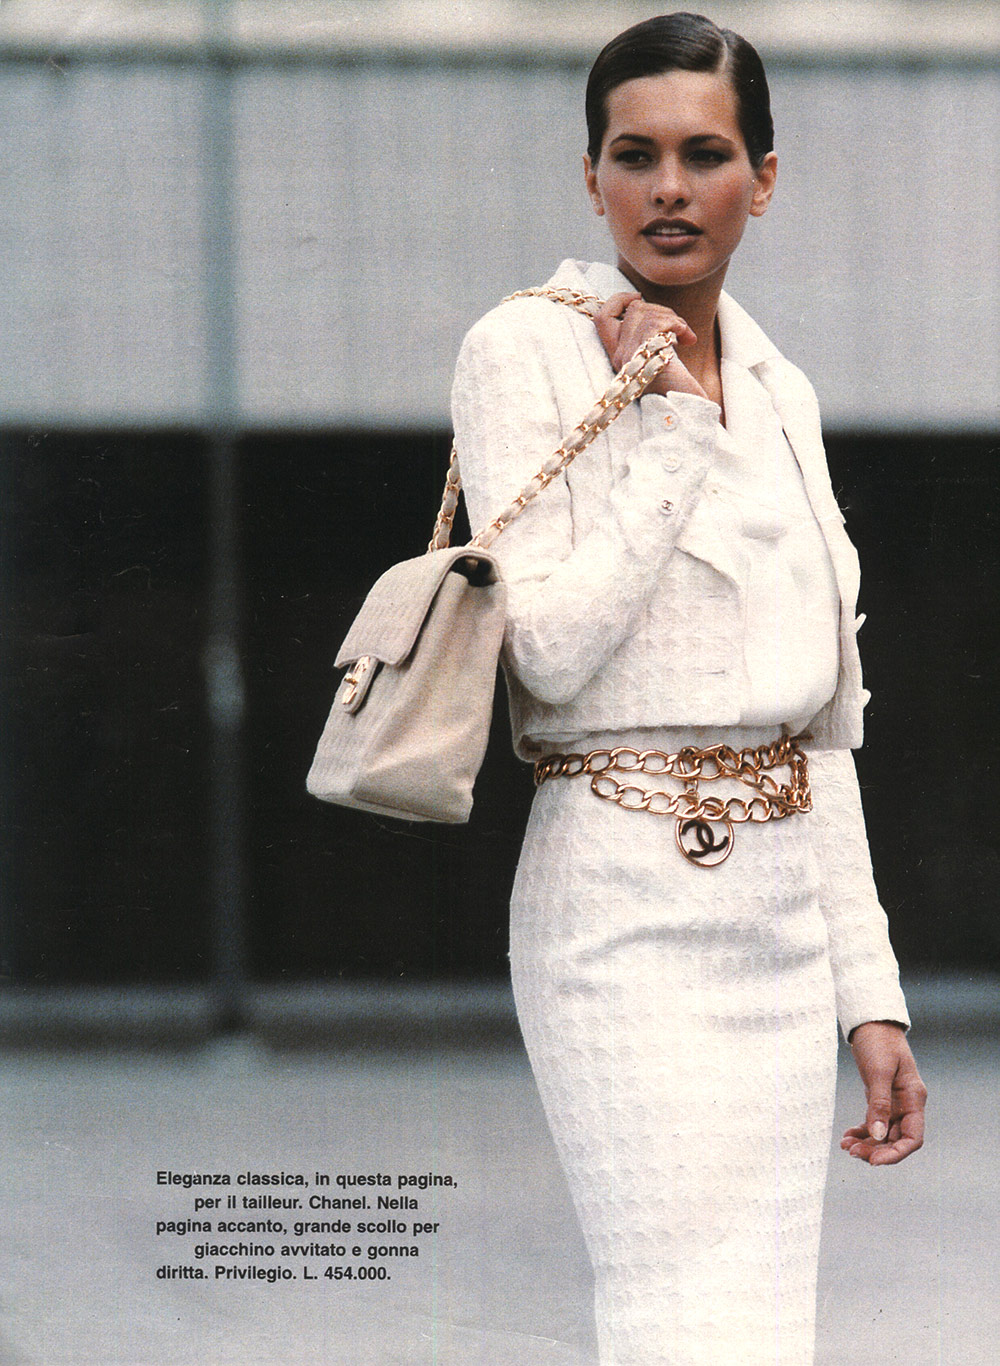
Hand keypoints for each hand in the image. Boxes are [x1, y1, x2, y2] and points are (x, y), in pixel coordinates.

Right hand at [593, 294, 707, 400]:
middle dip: (660, 309)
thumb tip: (647, 306)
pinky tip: (687, 340)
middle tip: (678, 328)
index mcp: (619, 358)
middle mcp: (619, 358)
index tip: (637, 298)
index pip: (602, 318)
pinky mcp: (642, 357)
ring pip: (645, 313)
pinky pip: (656, 324)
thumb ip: (651, 336)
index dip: (618, 300)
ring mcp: (629, 358)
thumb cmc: (679, 391)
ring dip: (672, 318)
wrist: (686, 416)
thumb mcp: (659, 360)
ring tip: (684, 337)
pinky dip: (677, 325)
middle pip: (633, 310)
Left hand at [841, 1021, 926, 1165]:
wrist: (872, 1023)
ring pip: (883, 1134)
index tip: (874, 1161)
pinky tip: (847, 1137)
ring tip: (846, 1147)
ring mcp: (894, 1102)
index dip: (895, 1154)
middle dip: (875, 1150)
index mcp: (914, 1098)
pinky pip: (874, 1122)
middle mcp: (906, 1104)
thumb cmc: (879, 1042)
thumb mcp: (879, 1072)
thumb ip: (879, 1103)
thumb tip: (877, 1135)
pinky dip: (862, 1132)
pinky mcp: (880, 1098)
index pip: (912, 1138)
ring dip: (867, 1144)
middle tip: (852, 1153)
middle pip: (896, 1139)